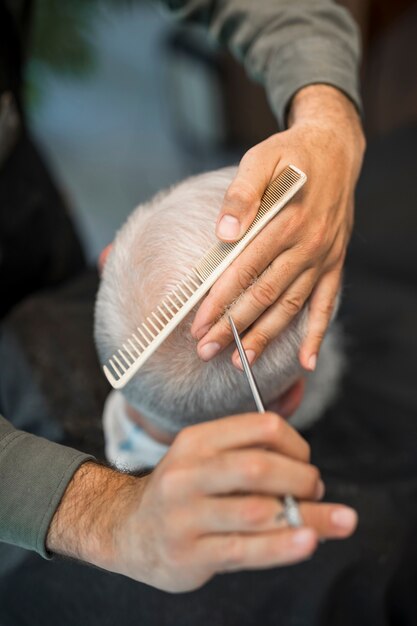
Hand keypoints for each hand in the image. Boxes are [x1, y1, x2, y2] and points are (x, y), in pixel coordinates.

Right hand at [47, 412, 356, 591]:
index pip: (262, 428)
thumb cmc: (186, 492)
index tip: (306, 462)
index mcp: (197, 440)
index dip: (297, 444)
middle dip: (302, 479)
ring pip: (258, 511)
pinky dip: (283, 546)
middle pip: (260, 467)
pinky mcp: (188, 553)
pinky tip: (309, 542)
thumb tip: (313, 474)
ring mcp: (185, 514)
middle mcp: (187, 472)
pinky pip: (245, 549)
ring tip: (327, 521)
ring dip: (305, 516)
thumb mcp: (206, 460)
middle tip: (315, 490)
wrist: (129, 530)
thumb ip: (250, 458)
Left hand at [191, 85, 364, 370]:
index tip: (197, 324)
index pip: (244, 269)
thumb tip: (224, 234)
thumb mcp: (260, 159)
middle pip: (264, 295)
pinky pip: (326, 305)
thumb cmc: (290, 155)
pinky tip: (306, 362)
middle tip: (206, 350)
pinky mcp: (334, 264)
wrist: (335, 149)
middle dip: (233, 326)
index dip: (219, 300)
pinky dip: (317, 335)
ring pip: (291, 306)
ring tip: (240, 361)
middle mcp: (307, 245)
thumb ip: (242, 195)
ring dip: (265, 337)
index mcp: (285, 220)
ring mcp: (323, 258)